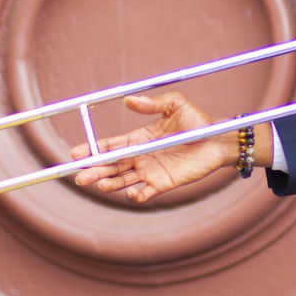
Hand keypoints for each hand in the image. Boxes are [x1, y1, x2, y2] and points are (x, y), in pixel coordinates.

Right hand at [70, 92, 237, 203]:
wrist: (219, 140)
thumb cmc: (198, 121)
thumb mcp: (175, 105)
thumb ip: (152, 104)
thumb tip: (128, 100)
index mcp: (139, 138)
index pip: (111, 145)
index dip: (92, 150)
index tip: (76, 154)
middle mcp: (141, 156)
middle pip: (111, 165)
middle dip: (94, 170)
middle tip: (79, 175)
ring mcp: (151, 171)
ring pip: (123, 180)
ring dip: (110, 183)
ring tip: (100, 184)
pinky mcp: (164, 184)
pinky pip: (145, 193)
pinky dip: (135, 195)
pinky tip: (130, 193)